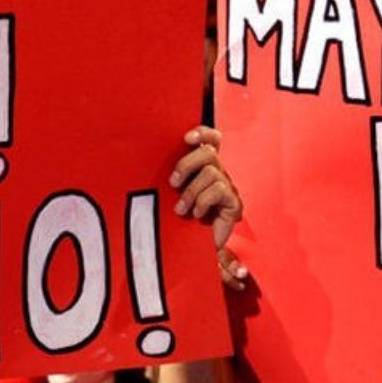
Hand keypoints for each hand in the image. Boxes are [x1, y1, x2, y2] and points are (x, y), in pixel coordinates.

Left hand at [170, 126, 248, 289]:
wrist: (191, 249)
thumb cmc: (176, 220)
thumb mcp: (169, 195)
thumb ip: (169, 176)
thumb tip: (147, 154)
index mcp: (204, 166)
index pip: (212, 139)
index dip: (203, 133)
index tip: (186, 139)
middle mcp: (218, 173)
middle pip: (208, 152)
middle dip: (186, 164)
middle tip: (173, 183)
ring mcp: (227, 187)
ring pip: (211, 172)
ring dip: (191, 191)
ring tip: (181, 209)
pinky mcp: (234, 203)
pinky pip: (219, 190)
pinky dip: (203, 201)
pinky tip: (197, 214)